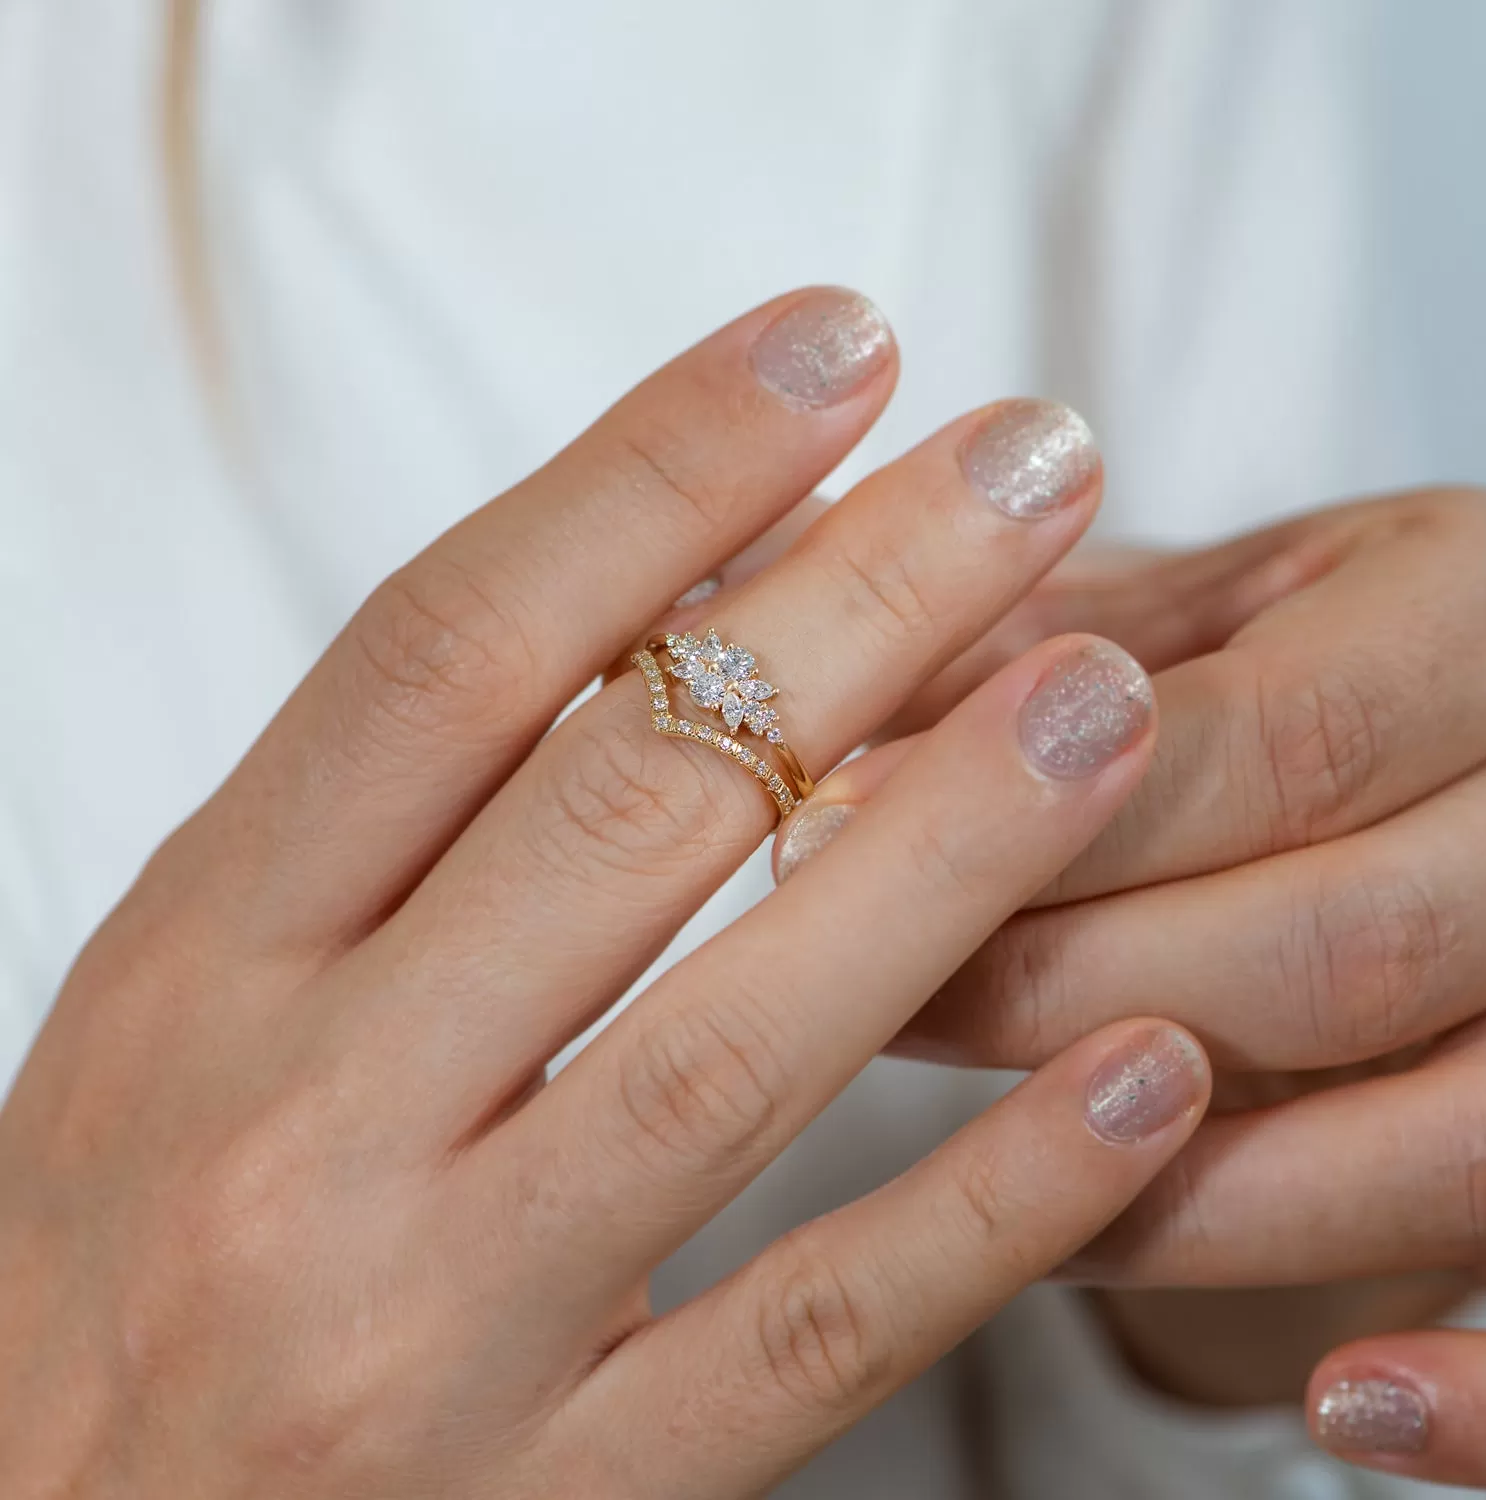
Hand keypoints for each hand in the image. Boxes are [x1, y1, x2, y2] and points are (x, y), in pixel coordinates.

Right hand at [0, 289, 1210, 1497]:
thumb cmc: (118, 1253)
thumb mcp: (185, 1006)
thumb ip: (389, 832)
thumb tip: (660, 605)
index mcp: (193, 971)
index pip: (448, 655)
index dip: (654, 472)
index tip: (829, 351)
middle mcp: (302, 1131)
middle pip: (623, 805)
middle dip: (855, 605)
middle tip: (1032, 464)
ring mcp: (431, 1335)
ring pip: (732, 1051)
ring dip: (951, 853)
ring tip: (1107, 695)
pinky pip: (808, 1338)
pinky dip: (991, 1205)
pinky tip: (1138, 1069)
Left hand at [785, 487, 1485, 1483]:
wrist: (1469, 729)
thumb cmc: (1297, 648)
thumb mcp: (1194, 599)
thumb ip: (1033, 638)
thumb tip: (802, 703)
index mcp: (1480, 614)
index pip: (1271, 742)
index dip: (1029, 811)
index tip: (825, 838)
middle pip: (1343, 945)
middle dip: (1068, 993)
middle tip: (874, 1002)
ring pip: (1450, 1135)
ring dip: (1196, 1192)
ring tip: (995, 1190)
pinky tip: (1344, 1409)